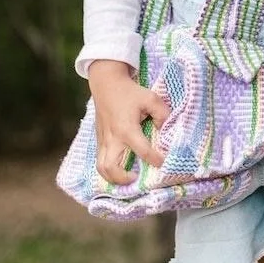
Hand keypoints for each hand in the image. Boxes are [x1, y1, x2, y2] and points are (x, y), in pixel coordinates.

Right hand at [88, 60, 170, 185]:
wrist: (106, 84)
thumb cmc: (130, 91)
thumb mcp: (151, 98)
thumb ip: (162, 114)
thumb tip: (164, 130)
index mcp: (127, 129)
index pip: (143, 151)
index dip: (156, 159)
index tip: (164, 163)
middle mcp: (112, 138)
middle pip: (111, 167)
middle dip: (124, 179)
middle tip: (136, 177)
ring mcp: (103, 140)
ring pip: (101, 168)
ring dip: (113, 178)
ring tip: (127, 177)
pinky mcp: (99, 139)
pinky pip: (100, 160)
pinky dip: (108, 169)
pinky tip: (119, 169)